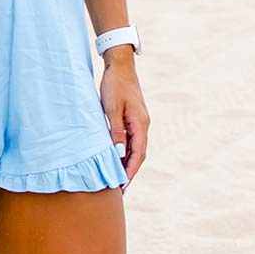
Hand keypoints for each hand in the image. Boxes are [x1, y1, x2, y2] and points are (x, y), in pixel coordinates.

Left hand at [100, 60, 148, 182]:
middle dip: (129, 171)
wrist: (119, 65)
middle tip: (118, 189)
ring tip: (115, 177)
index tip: (123, 185)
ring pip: (134, 147)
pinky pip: (130, 138)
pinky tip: (115, 157)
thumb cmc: (114, 84)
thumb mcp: (111, 108)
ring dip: (126, 162)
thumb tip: (119, 153)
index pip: (138, 154)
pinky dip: (124, 150)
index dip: (130, 171)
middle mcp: (143, 124)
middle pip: (138, 154)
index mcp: (140, 123)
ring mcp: (138, 121)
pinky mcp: (132, 117)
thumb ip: (116, 131)